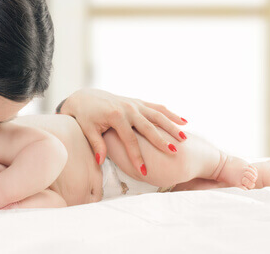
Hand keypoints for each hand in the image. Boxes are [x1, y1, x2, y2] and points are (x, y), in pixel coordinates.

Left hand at [58, 88, 187, 174]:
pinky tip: (184, 121)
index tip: (144, 172)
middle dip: (161, 141)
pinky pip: (157, 108)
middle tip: (173, 153)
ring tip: (184, 138)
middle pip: (148, 127)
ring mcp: (135, 104)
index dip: (136, 157)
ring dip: (171, 126)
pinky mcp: (138, 102)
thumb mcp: (88, 130)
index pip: (129, 141)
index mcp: (116, 116)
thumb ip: (96, 145)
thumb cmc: (85, 116)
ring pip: (157, 115)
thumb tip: (100, 162)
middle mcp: (128, 108)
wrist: (85, 97)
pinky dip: (170, 114)